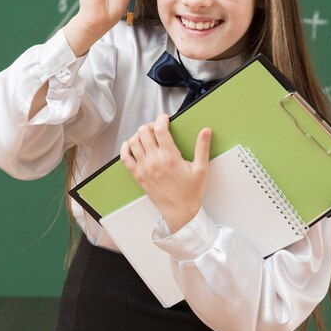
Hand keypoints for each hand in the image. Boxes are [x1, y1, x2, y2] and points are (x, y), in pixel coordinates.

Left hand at [120, 114, 211, 233]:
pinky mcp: (138, 175)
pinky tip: (132, 145)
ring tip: (148, 136)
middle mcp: (154, 161)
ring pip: (134, 141)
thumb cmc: (190, 192)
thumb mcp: (201, 169)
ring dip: (140, 134)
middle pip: (144, 132)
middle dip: (151, 125)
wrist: (179, 212)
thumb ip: (202, 148)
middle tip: (158, 128)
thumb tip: (206, 131)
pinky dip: (126, 148)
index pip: (160, 129)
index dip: (161, 119)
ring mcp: (144, 168)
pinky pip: (125, 157)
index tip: (166, 118)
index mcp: (170, 157)